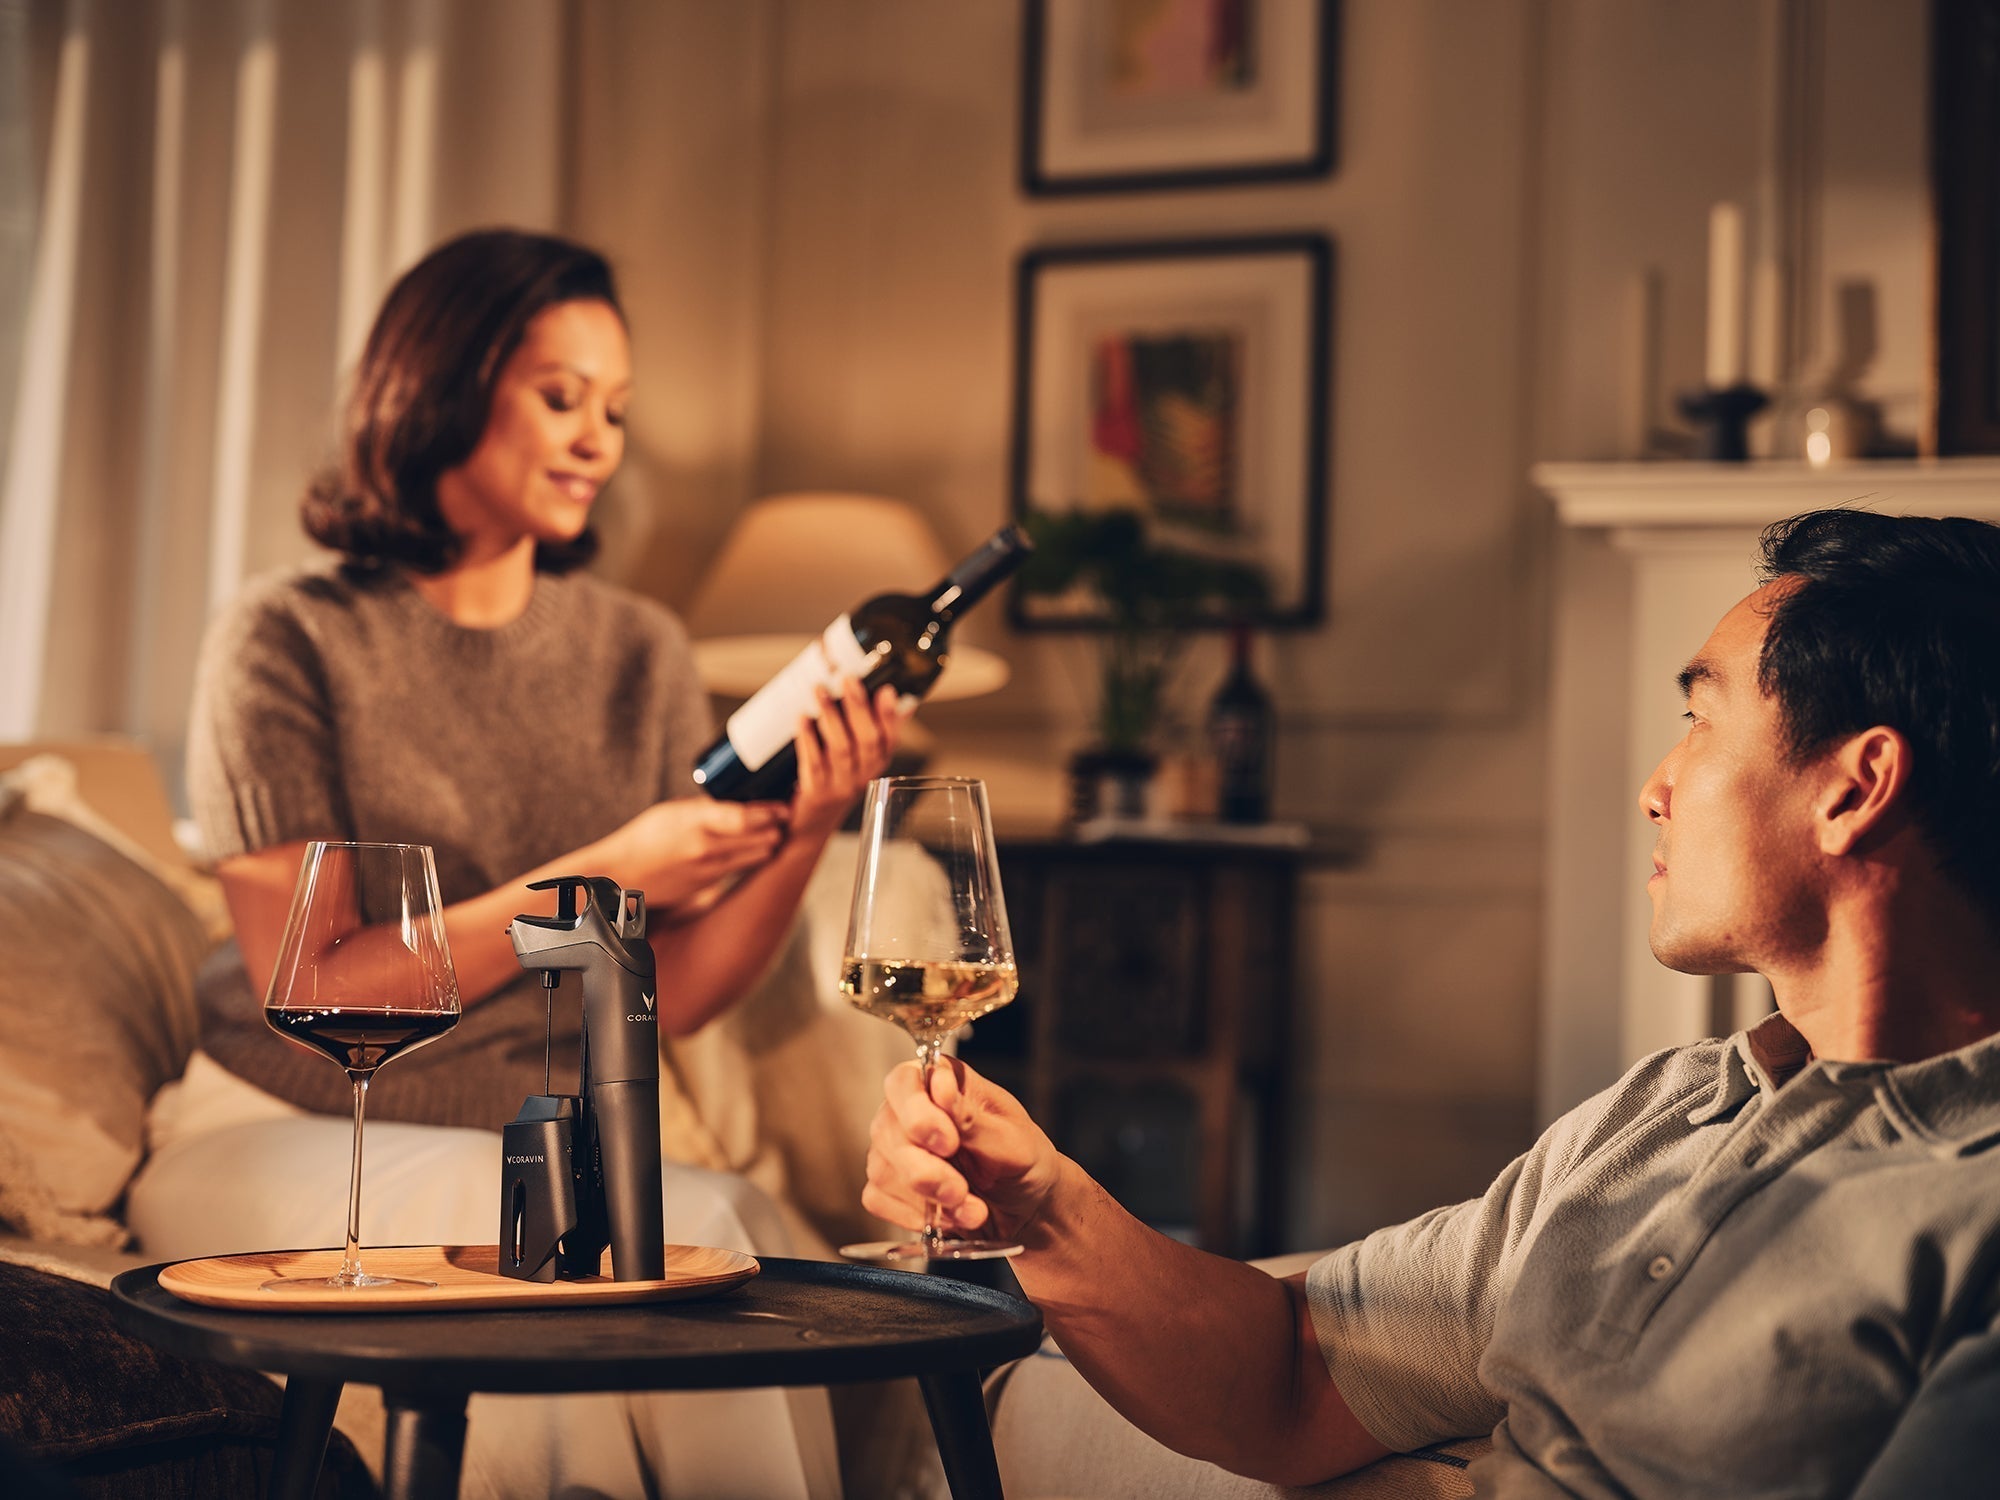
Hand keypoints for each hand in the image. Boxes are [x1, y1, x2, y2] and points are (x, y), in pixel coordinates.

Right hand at [609, 797, 788, 909]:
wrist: (622, 874)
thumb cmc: (646, 837)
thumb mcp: (674, 811)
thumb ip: (707, 808)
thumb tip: (739, 801)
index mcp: (695, 822)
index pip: (745, 817)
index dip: (770, 812)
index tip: (784, 806)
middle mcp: (705, 848)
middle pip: (759, 839)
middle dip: (776, 827)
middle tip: (786, 817)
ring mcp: (708, 870)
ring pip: (755, 857)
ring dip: (768, 844)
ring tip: (775, 831)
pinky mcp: (708, 886)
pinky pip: (739, 869)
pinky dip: (749, 858)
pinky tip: (754, 848)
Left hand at [790, 677, 902, 842]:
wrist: (809, 825)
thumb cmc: (833, 783)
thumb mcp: (859, 760)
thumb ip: (873, 730)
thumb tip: (894, 697)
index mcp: (876, 765)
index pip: (890, 738)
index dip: (890, 715)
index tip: (886, 690)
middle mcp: (863, 776)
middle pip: (867, 740)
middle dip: (858, 707)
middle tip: (847, 679)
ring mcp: (840, 786)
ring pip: (841, 749)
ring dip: (831, 716)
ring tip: (820, 691)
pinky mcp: (816, 792)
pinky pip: (813, 763)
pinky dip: (808, 739)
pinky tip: (802, 719)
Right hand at [863, 1058, 1062, 1240]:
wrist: (1028, 1209)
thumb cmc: (1025, 1162)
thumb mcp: (1013, 1140)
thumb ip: (972, 1119)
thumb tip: (941, 1088)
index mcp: (945, 1082)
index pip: (905, 1081)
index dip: (918, 1111)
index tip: (950, 1143)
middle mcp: (913, 1109)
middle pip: (887, 1130)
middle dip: (926, 1170)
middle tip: (959, 1190)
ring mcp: (896, 1147)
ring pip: (883, 1169)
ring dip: (928, 1199)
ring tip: (971, 1209)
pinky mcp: (889, 1184)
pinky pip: (879, 1198)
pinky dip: (915, 1216)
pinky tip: (948, 1217)